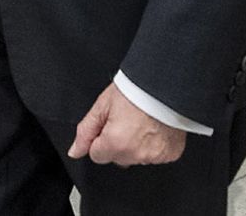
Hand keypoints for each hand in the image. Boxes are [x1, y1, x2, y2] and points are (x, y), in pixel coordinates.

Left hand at [68, 83, 186, 167]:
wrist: (163, 86)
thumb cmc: (133, 92)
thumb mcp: (101, 107)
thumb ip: (86, 132)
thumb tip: (75, 151)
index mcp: (116, 143)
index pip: (97, 155)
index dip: (99, 139)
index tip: (107, 126)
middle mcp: (136, 154)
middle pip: (117, 158)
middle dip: (116, 143)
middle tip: (125, 121)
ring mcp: (155, 156)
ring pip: (136, 157)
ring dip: (135, 145)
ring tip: (140, 123)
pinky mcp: (170, 154)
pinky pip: (155, 155)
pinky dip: (152, 145)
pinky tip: (153, 128)